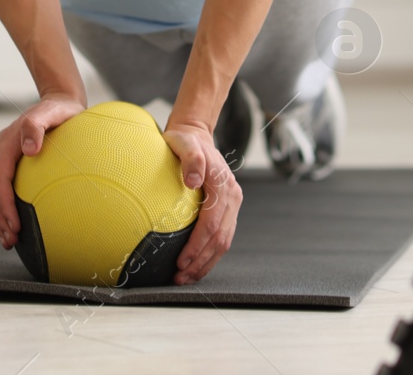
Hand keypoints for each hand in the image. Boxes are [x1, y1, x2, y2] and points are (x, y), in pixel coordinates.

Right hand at [0, 94, 85, 248]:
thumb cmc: (60, 109)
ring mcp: (5, 158)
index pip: (0, 180)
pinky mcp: (13, 164)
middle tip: (11, 240)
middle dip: (0, 217)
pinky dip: (6, 208)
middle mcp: (2, 152)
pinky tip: (16, 224)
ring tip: (9, 240)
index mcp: (7, 143)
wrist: (60, 102)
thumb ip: (37, 126)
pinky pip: (4, 189)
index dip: (5, 205)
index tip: (15, 225)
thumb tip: (30, 149)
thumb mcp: (52, 112)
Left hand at [161, 119, 242, 284]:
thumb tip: (193, 180)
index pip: (211, 224)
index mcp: (223, 185)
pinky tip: (195, 263)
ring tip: (186, 277)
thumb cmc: (185, 140)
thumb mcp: (183, 142)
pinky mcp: (227, 209)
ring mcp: (232, 204)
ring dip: (206, 263)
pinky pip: (222, 236)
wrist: (196, 134)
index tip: (181, 262)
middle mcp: (232, 197)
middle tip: (180, 278)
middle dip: (201, 262)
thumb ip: (190, 159)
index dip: (197, 246)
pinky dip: (210, 254)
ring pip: (224, 242)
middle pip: (220, 239)